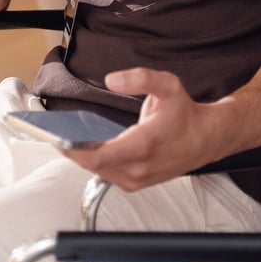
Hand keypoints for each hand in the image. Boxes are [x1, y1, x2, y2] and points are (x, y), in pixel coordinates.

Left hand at [64, 68, 223, 190]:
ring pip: (97, 171)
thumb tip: (113, 79)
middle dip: (73, 149)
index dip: (74, 149)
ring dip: (82, 157)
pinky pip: (106, 175)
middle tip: (56, 133)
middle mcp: (140, 166)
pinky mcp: (135, 184)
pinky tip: (87, 147)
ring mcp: (137, 179)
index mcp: (146, 143)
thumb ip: (140, 78)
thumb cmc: (185, 114)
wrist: (204, 139)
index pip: (100, 156)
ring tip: (68, 138)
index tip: (58, 137)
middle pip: (93, 164)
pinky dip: (94, 162)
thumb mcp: (168, 85)